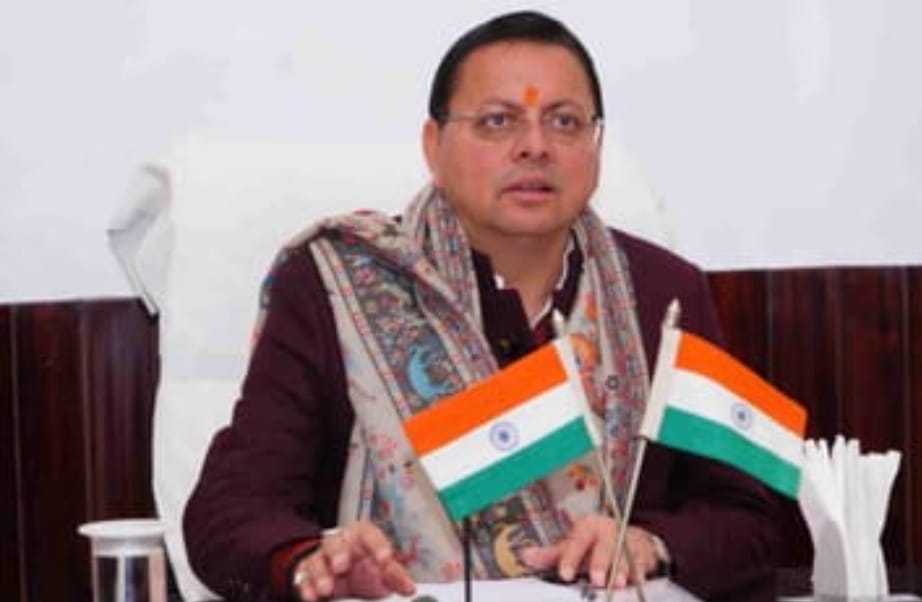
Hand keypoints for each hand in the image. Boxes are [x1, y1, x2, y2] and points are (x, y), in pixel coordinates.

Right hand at [291, 520, 415, 600]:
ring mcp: (321, 558)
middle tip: (342, 566)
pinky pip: (303, 577)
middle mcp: (339, 543)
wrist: (341, 575)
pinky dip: (306, 587)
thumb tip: (410, 588)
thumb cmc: (365, 567)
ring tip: (326, 588)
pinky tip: (312, 596)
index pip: (369, 533)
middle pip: (335, 542)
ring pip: (317, 560)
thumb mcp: (382, 571)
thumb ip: (395, 577)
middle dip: (338, 553)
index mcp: (361, 536)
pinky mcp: (306, 573)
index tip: (385, 559)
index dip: (377, 544)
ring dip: (321, 574)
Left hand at [518, 515, 659, 588]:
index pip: (577, 541)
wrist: (626, 536)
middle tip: (596, 579)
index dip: (571, 558)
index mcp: (588, 527)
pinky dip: (639, 574)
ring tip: (618, 583)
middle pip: (605, 546)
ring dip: (622, 570)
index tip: (565, 574)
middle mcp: (608, 532)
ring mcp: (627, 542)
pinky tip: (635, 582)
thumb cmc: (594, 544)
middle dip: (600, 563)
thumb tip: (527, 556)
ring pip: (625, 556)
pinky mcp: (643, 554)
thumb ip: (551, 555)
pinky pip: (641, 564)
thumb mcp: (571, 546)